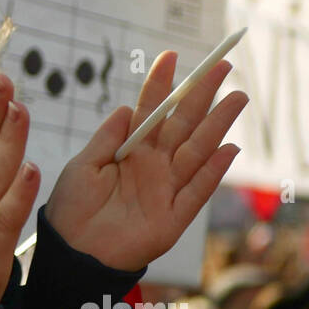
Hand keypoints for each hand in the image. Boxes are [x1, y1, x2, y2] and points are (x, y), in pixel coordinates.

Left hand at [46, 51, 247, 271]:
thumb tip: (128, 107)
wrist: (71, 252)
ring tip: (237, 97)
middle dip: (201, 95)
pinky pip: (196, 192)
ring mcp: (165, 190)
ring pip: (197, 151)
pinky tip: (229, 149)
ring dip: (218, 125)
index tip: (172, 56)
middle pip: (182, 124)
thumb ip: (108, 137)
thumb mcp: (84, 165)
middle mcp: (152, 166)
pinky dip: (213, 172)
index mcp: (129, 150)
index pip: (150, 111)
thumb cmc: (71, 209)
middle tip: (221, 65)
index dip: (161, 85)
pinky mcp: (172, 219)